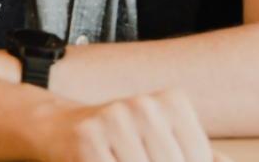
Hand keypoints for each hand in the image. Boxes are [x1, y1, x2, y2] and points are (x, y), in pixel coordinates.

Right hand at [33, 90, 221, 161]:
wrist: (58, 128)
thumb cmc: (119, 139)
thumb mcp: (161, 138)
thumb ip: (197, 154)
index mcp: (170, 101)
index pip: (199, 157)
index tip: (169, 158)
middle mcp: (144, 105)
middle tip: (141, 159)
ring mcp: (114, 121)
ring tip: (123, 158)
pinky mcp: (88, 141)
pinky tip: (107, 160)